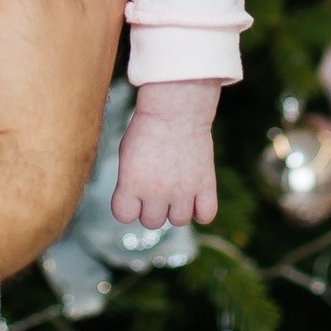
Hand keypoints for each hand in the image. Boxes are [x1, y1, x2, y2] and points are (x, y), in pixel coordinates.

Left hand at [111, 78, 220, 228]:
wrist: (175, 108)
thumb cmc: (148, 127)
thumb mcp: (127, 154)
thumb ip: (129, 183)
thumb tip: (135, 205)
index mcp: (131, 183)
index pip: (124, 216)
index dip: (128, 205)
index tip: (132, 191)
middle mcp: (156, 191)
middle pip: (152, 222)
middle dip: (153, 207)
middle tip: (157, 184)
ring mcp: (183, 190)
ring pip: (179, 221)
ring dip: (176, 208)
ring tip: (176, 186)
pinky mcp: (205, 184)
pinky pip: (206, 216)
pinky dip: (201, 211)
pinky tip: (195, 196)